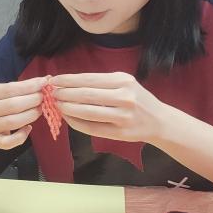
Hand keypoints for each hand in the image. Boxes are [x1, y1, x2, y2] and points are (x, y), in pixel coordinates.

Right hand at [0, 76, 45, 150]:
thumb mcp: (0, 92)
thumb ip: (19, 87)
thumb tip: (44, 81)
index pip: (11, 88)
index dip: (30, 86)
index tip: (44, 82)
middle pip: (13, 105)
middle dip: (33, 100)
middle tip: (44, 98)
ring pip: (13, 122)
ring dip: (31, 115)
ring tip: (39, 110)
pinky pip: (11, 141)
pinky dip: (23, 135)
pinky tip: (28, 128)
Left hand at [51, 72, 170, 142]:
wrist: (160, 121)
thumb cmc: (137, 99)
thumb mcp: (125, 83)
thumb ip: (101, 82)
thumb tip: (69, 83)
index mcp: (123, 81)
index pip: (88, 79)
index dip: (68, 80)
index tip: (53, 81)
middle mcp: (124, 97)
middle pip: (86, 95)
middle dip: (65, 94)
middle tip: (52, 94)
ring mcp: (122, 116)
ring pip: (87, 112)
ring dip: (68, 108)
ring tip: (57, 105)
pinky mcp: (120, 133)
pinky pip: (92, 128)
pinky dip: (76, 123)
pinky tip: (68, 118)